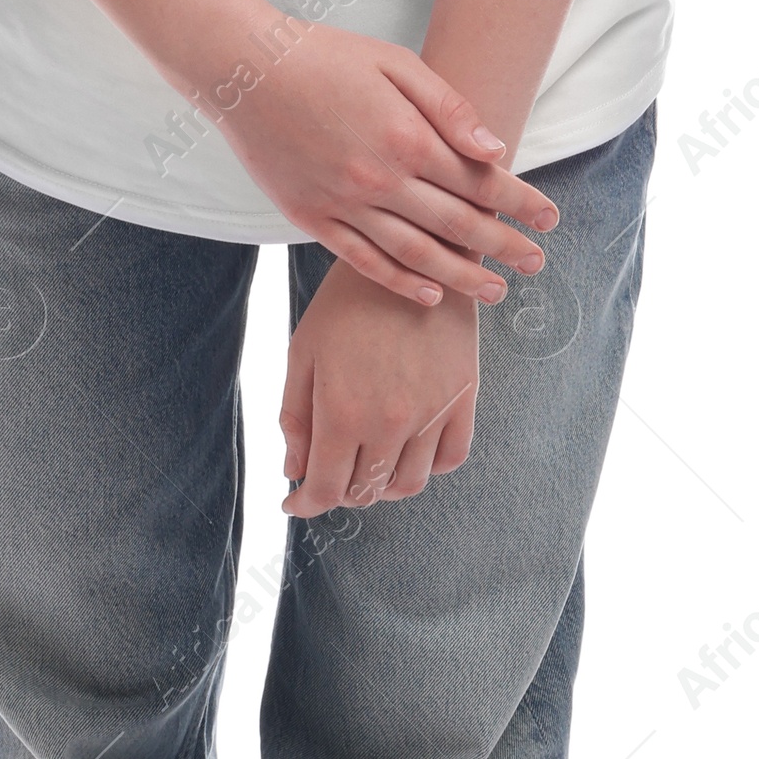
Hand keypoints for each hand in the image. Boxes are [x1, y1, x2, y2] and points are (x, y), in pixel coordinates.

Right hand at [222, 20, 557, 306]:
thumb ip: (448, 108)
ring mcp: (344, 203)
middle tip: (536, 263)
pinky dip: (400, 282)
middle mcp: (381, 179)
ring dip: (461, 276)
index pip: (480, 181)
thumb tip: (494, 148)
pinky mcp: (311, 217)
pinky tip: (429, 294)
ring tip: (495, 292)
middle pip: (458, 224)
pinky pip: (363, 260)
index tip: (550, 219)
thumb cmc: (324, 56)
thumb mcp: (395, 62)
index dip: (521, 203)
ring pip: (416, 254)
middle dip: (504, 246)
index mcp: (408, 138)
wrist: (243, 68)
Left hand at [281, 266, 480, 515]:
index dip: (306, 503)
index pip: (326, 488)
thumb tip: (294, 472)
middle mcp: (389, 422)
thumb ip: (296, 417)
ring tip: (367, 466)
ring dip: (382, 486)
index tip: (295, 502)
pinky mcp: (463, 398)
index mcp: (342, 412)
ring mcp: (432, 413)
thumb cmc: (346, 302)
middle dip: (339, 491)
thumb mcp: (304, 353)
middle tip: (328, 475)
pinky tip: (407, 452)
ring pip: (408, 484)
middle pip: (365, 490)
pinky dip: (427, 468)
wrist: (410, 255)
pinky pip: (450, 459)